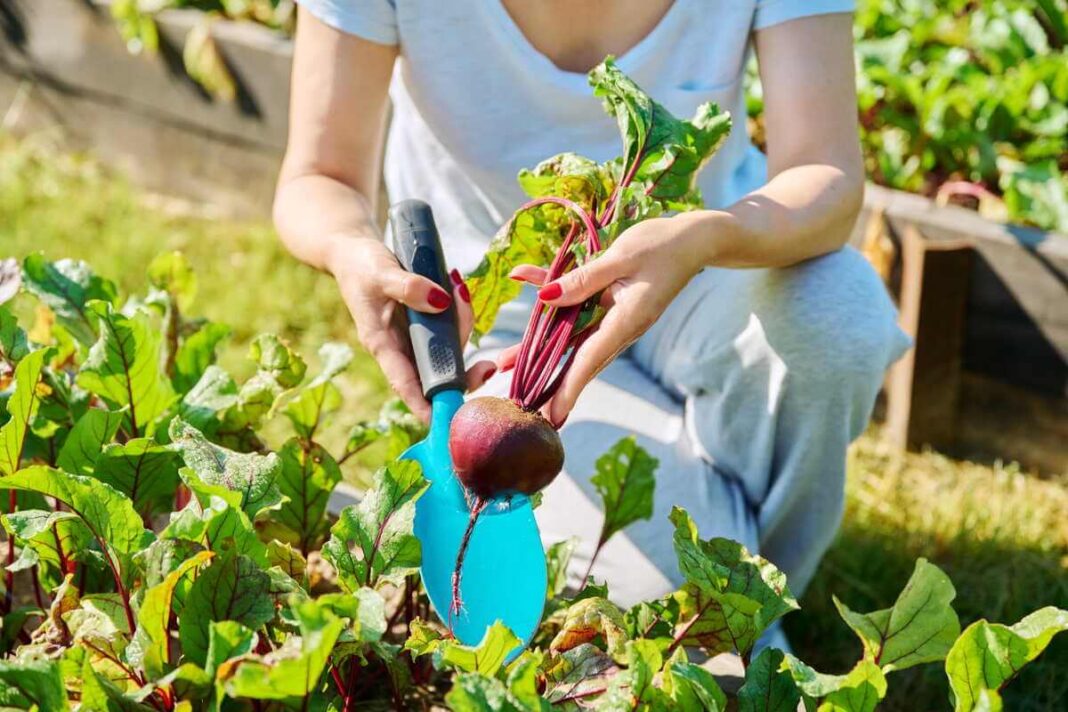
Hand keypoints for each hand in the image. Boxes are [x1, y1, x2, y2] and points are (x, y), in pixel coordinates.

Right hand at [327, 235, 495, 421]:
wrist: (355, 253)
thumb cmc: (361, 266)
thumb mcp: (381, 273)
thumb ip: (409, 287)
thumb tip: (441, 302)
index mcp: (382, 345)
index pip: (406, 385)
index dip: (426, 408)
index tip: (449, 425)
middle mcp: (401, 349)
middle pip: (436, 374)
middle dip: (464, 373)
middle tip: (488, 367)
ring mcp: (415, 339)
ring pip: (449, 351)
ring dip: (463, 328)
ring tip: (460, 291)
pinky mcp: (425, 326)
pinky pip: (451, 330)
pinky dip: (461, 315)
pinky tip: (460, 292)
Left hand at [499, 213, 706, 425]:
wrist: (695, 240)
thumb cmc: (662, 244)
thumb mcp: (621, 257)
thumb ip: (583, 279)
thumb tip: (546, 298)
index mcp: (627, 321)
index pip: (590, 360)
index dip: (568, 388)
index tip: (552, 414)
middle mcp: (621, 327)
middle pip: (577, 358)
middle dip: (547, 379)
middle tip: (517, 397)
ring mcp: (617, 319)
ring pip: (574, 340)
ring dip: (541, 350)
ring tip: (508, 361)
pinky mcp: (614, 307)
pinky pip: (580, 314)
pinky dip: (555, 309)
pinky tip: (532, 291)